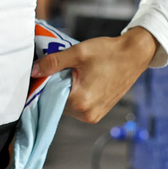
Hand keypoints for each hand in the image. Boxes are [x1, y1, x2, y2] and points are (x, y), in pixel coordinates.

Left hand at [31, 28, 157, 122]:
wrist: (133, 56)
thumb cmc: (109, 53)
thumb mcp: (78, 53)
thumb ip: (53, 62)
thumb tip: (34, 70)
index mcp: (80, 101)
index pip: (49, 95)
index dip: (43, 82)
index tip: (42, 71)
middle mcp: (86, 114)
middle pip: (57, 101)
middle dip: (54, 86)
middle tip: (60, 69)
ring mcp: (93, 116)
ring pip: (67, 104)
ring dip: (65, 90)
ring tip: (73, 73)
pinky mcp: (98, 113)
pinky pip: (78, 106)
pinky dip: (75, 94)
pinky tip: (80, 80)